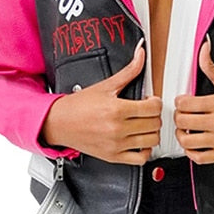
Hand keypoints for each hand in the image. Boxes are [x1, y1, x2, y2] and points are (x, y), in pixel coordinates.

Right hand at [41, 45, 161, 164]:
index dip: (155, 102)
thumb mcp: (105, 85)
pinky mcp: (113, 157)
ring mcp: (116, 145)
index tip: (149, 101)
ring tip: (144, 125)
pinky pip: (141, 159)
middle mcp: (117, 129)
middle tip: (146, 112)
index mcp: (117, 109)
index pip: (153, 107)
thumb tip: (140, 54)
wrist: (59, 123)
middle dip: (154, 115)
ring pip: (152, 141)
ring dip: (152, 132)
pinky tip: (139, 140)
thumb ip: (128, 71)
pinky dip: (145, 150)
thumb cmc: (79, 106)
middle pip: (155, 124)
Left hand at [174, 39, 213, 163]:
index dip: (179, 101)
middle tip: (182, 114)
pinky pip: (198, 157)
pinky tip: (193, 142)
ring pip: (187, 140)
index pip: (185, 104)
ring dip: (181, 134)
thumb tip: (204, 49)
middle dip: (178, 116)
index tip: (182, 101)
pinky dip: (190, 151)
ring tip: (185, 128)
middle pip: (183, 121)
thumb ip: (211, 68)